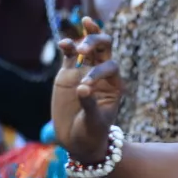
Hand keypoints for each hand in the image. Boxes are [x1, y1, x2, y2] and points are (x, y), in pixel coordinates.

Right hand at [51, 19, 120, 160]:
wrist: (77, 140)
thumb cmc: (92, 133)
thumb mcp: (94, 122)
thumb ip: (90, 104)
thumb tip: (81, 87)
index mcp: (114, 84)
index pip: (111, 67)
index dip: (98, 72)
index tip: (85, 85)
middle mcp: (101, 73)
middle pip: (104, 47)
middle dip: (96, 41)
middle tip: (83, 49)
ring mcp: (84, 71)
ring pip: (87, 46)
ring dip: (83, 38)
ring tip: (72, 44)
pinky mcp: (68, 72)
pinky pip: (69, 55)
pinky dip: (67, 46)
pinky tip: (62, 44)